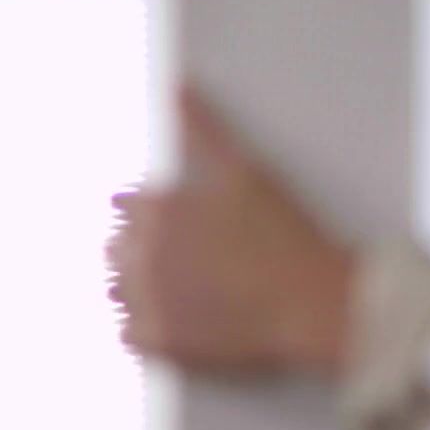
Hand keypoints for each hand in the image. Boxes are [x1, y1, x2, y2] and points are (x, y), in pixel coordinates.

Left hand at [106, 85, 355, 378]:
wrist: (313, 305)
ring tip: (184, 290)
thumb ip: (203, 129)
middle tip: (187, 259)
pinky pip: (128, 333)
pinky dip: (147, 326)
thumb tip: (177, 87)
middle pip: (116, 249)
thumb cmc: (285, 236)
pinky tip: (180, 318)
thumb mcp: (247, 171)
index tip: (180, 224)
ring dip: (140, 287)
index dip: (152, 213)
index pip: (125, 207)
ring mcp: (146, 301)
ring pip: (118, 290)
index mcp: (156, 211)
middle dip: (142, 249)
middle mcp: (140, 255)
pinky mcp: (156, 342)